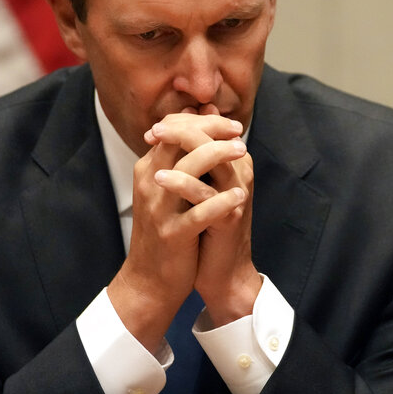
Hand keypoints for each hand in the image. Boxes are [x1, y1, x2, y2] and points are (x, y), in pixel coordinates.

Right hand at [107, 113, 245, 349]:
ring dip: (218, 155)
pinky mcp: (172, 234)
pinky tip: (240, 196)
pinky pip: (198, 213)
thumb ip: (182, 154)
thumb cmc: (167, 230)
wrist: (150, 280)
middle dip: (212, 131)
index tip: (231, 124)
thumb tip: (199, 113)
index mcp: (149, 170)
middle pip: (179, 140)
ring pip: (188, 169)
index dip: (204, 121)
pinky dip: (221, 201)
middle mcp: (150, 184)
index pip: (174, 128)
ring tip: (242, 152)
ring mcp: (159, 209)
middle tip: (238, 133)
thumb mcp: (170, 189)